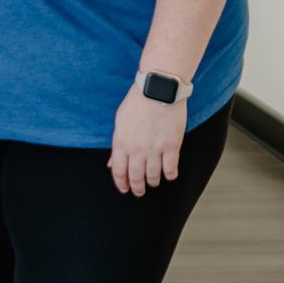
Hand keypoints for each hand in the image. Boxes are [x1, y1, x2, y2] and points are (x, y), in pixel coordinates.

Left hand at [107, 82, 186, 196]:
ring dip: (153, 182)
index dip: (121, 183)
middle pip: (136, 177)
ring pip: (153, 176)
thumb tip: (112, 163)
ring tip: (153, 182)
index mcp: (121, 143)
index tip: (124, 189)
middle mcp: (137, 149)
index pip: (118, 171)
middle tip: (139, 192)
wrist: (157, 90)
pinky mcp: (172, 146)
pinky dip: (170, 175)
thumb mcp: (120, 123)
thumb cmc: (137, 103)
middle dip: (137, 188)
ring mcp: (155, 149)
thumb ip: (117, 145)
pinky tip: (169, 175)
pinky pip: (171, 169)